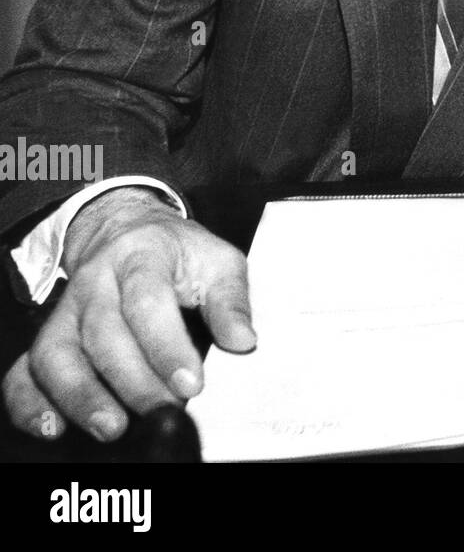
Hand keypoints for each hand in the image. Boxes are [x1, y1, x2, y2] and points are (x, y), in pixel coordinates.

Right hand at [3, 187, 255, 442]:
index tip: (192, 383)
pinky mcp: (49, 336)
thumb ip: (232, 301)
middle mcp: (95, 281)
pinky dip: (31, 403)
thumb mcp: (217, 261)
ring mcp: (66, 311)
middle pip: (103, 332)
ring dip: (81, 396)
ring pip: (58, 354)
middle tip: (164, 412)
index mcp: (141, 254)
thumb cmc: (179, 253)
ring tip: (113, 427)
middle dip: (133, 380)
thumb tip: (243, 341)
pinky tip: (53, 427)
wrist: (129, 232)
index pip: (147, 301)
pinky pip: (25, 371)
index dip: (167, 346)